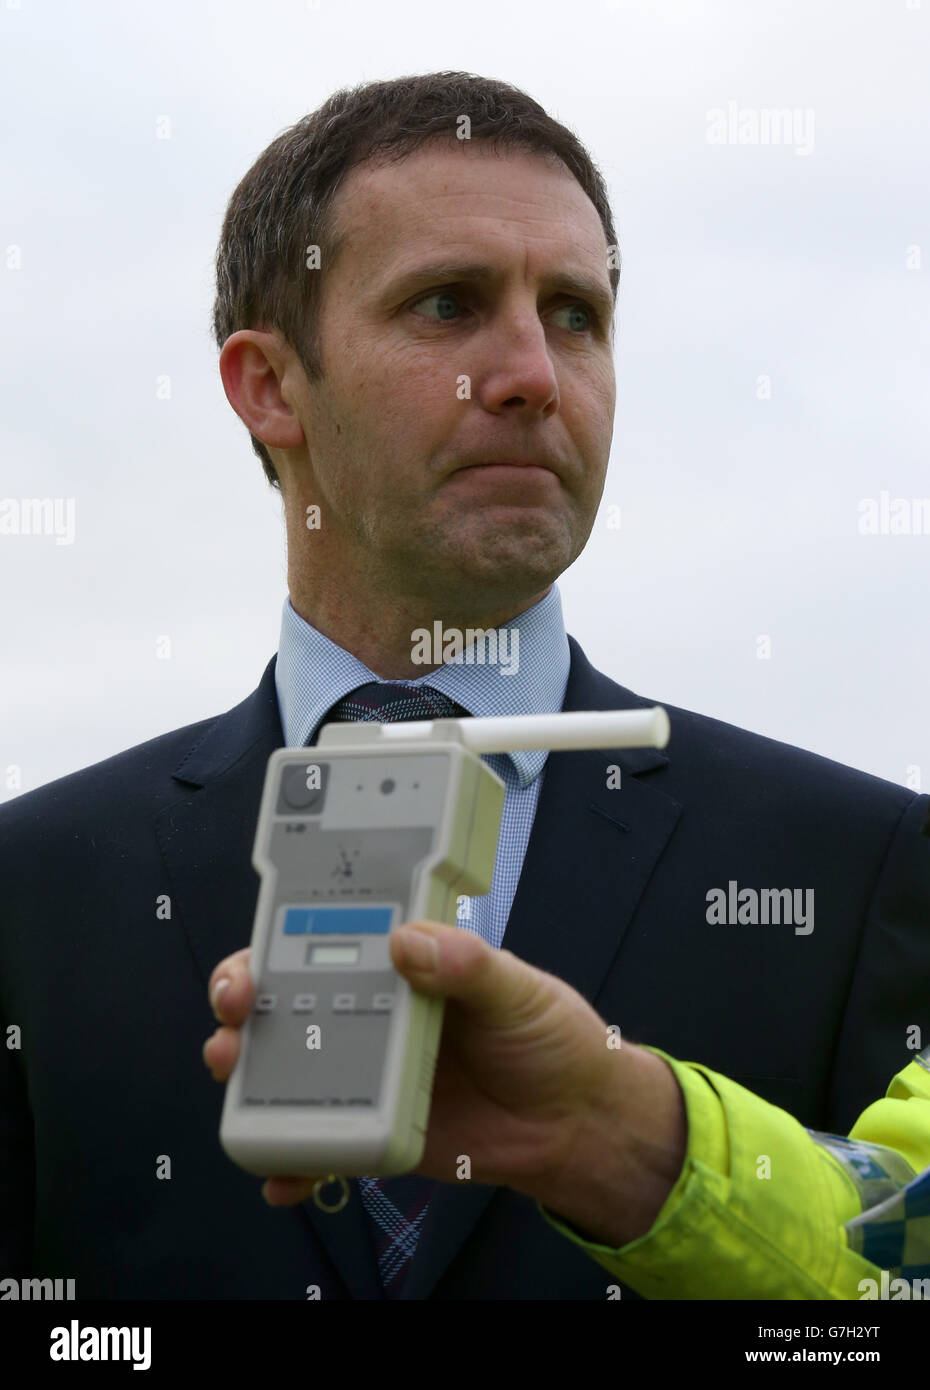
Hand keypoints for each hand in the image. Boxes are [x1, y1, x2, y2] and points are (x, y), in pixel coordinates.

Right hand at [204, 921, 684, 1241]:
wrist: (574, 1124)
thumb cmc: (549, 1038)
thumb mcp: (517, 989)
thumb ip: (468, 964)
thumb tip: (411, 943)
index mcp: (401, 966)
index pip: (323, 939)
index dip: (273, 943)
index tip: (256, 958)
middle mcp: (371, 1013)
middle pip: (282, 1002)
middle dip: (241, 1005)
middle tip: (235, 1015)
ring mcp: (366, 1074)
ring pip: (284, 1070)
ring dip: (247, 1076)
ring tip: (237, 1079)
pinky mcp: (373, 1129)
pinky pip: (318, 1142)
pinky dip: (291, 1160)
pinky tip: (280, 1175)